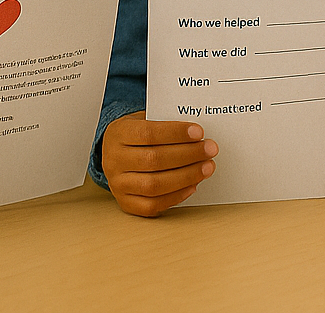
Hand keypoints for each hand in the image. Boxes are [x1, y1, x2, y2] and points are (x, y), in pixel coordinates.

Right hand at [100, 112, 216, 216]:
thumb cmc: (138, 134)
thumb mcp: (146, 119)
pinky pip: (151, 205)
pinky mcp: (126, 203)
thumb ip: (166, 123)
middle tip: (210, 149)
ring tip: (207, 167)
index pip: (148, 133)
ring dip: (186, 177)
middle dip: (187, 155)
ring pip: (153, 185)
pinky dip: (176, 196)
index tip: (199, 132)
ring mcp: (117, 184)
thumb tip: (197, 132)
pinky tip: (193, 185)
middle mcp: (114, 160)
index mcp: (119, 134)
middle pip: (153, 160)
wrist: (116, 152)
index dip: (175, 133)